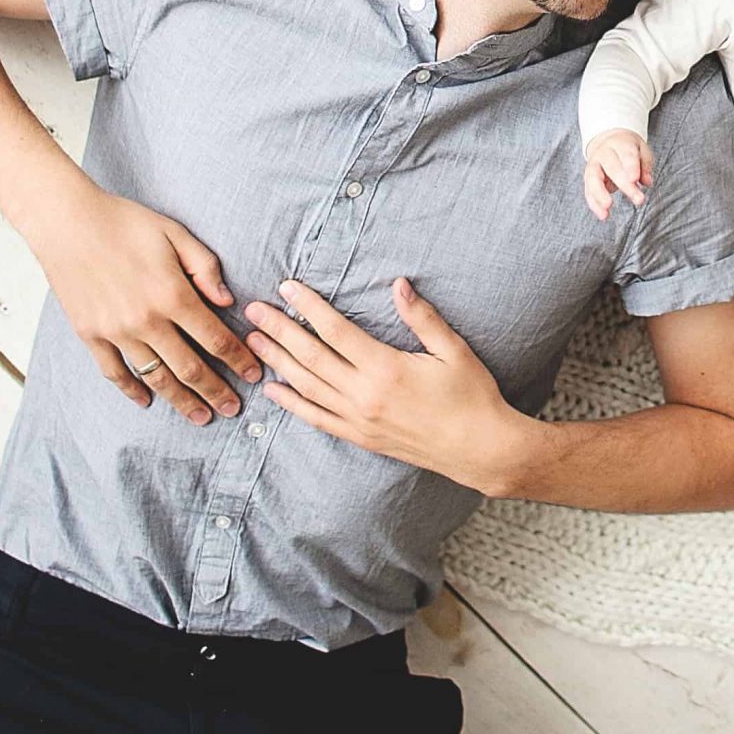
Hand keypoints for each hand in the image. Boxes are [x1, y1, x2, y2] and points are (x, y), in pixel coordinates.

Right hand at [27, 185, 262, 423]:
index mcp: (173, 295)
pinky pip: (115, 372)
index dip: (238, 360)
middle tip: (233, 409)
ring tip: (200, 416)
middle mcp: (147, 321)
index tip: (253, 375)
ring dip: (181, 401)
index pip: (216, 339)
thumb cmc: (124, 223)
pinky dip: (132, 391)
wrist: (67, 222)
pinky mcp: (90, 335)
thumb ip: (205, 268)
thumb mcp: (176, 234)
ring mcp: (116, 332)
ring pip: (156, 378)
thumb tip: (228, 300)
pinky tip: (146, 402)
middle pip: (190, 368)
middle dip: (216, 392)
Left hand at [245, 278, 529, 492]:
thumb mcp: (453, 350)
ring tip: (254, 341)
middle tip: (253, 310)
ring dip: (277, 362)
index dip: (309, 307)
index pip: (336, 331)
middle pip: (311, 357)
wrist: (479, 449)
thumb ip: (422, 317)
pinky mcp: (360, 437)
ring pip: (307, 387)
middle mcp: (365, 395)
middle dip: (280, 331)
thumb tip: (398, 284)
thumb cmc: (472, 396)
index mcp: (386, 368)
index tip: (287, 287)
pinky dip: (291, 404)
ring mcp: (359, 420)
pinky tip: (273, 390)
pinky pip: (316, 419)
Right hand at [582, 128, 654, 219]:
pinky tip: (603, 215)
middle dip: (624, 185)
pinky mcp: (588, 178)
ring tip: (608, 207)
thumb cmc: (629, 149)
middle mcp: (604, 153)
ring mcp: (593, 165)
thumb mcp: (642, 150)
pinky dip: (594, 204)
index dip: (631, 166)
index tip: (635, 179)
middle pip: (612, 168)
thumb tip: (647, 182)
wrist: (609, 141)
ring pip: (593, 178)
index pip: (626, 154)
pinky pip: (588, 191)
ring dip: (600, 194)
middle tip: (638, 199)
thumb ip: (645, 164)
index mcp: (620, 143)